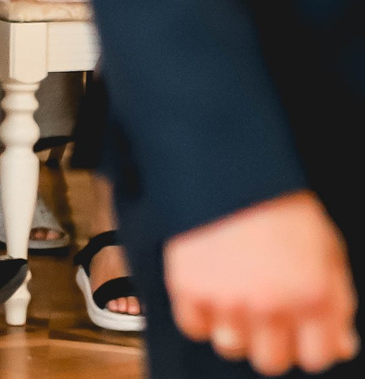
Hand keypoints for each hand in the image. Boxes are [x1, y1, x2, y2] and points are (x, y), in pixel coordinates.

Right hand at [167, 192, 357, 373]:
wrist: (229, 168)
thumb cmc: (282, 207)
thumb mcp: (329, 253)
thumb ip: (338, 304)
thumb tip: (340, 345)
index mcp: (312, 297)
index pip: (315, 359)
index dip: (309, 346)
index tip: (300, 332)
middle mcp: (270, 305)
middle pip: (270, 362)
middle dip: (271, 343)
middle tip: (266, 317)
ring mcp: (226, 298)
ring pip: (231, 348)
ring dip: (235, 330)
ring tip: (235, 301)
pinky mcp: (187, 286)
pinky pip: (194, 327)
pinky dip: (201, 316)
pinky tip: (211, 293)